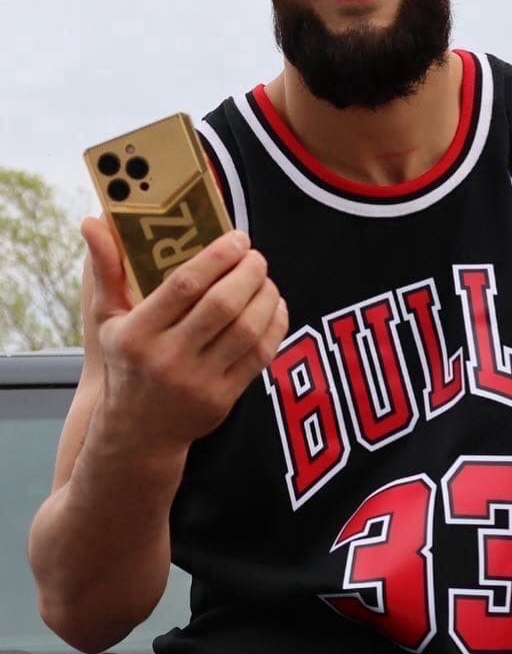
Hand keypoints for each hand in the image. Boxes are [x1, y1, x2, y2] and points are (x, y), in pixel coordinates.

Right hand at [82, 218, 288, 453]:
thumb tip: (93, 221)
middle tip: (256, 256)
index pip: (185, 285)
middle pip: (222, 305)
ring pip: (247, 329)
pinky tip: (274, 307)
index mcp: (137, 333)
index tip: (238, 237)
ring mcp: (198, 381)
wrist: (138, 431)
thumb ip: (107, 269)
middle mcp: (167, 358)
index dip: (218, 256)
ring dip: (265, 296)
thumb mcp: (108, 320)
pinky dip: (275, 325)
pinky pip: (261, 355)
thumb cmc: (127, 362)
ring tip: (265, 279)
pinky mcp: (223, 398)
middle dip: (248, 273)